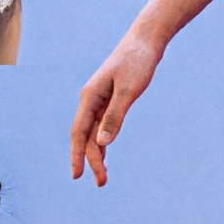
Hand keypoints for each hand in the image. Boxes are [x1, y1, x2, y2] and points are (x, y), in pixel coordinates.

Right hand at [71, 31, 163, 184]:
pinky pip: (102, 124)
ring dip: (97, 153)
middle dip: (91, 160)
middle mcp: (91, 98)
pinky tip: (105, 152)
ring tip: (103, 175)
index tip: (77, 176)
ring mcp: (99, 98)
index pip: (79, 132)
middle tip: (101, 183)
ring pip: (93, 131)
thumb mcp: (129, 90)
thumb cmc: (138, 62)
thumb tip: (102, 143)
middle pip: (86, 135)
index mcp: (90, 96)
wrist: (146, 40)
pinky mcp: (110, 97)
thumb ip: (115, 116)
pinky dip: (103, 140)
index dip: (77, 155)